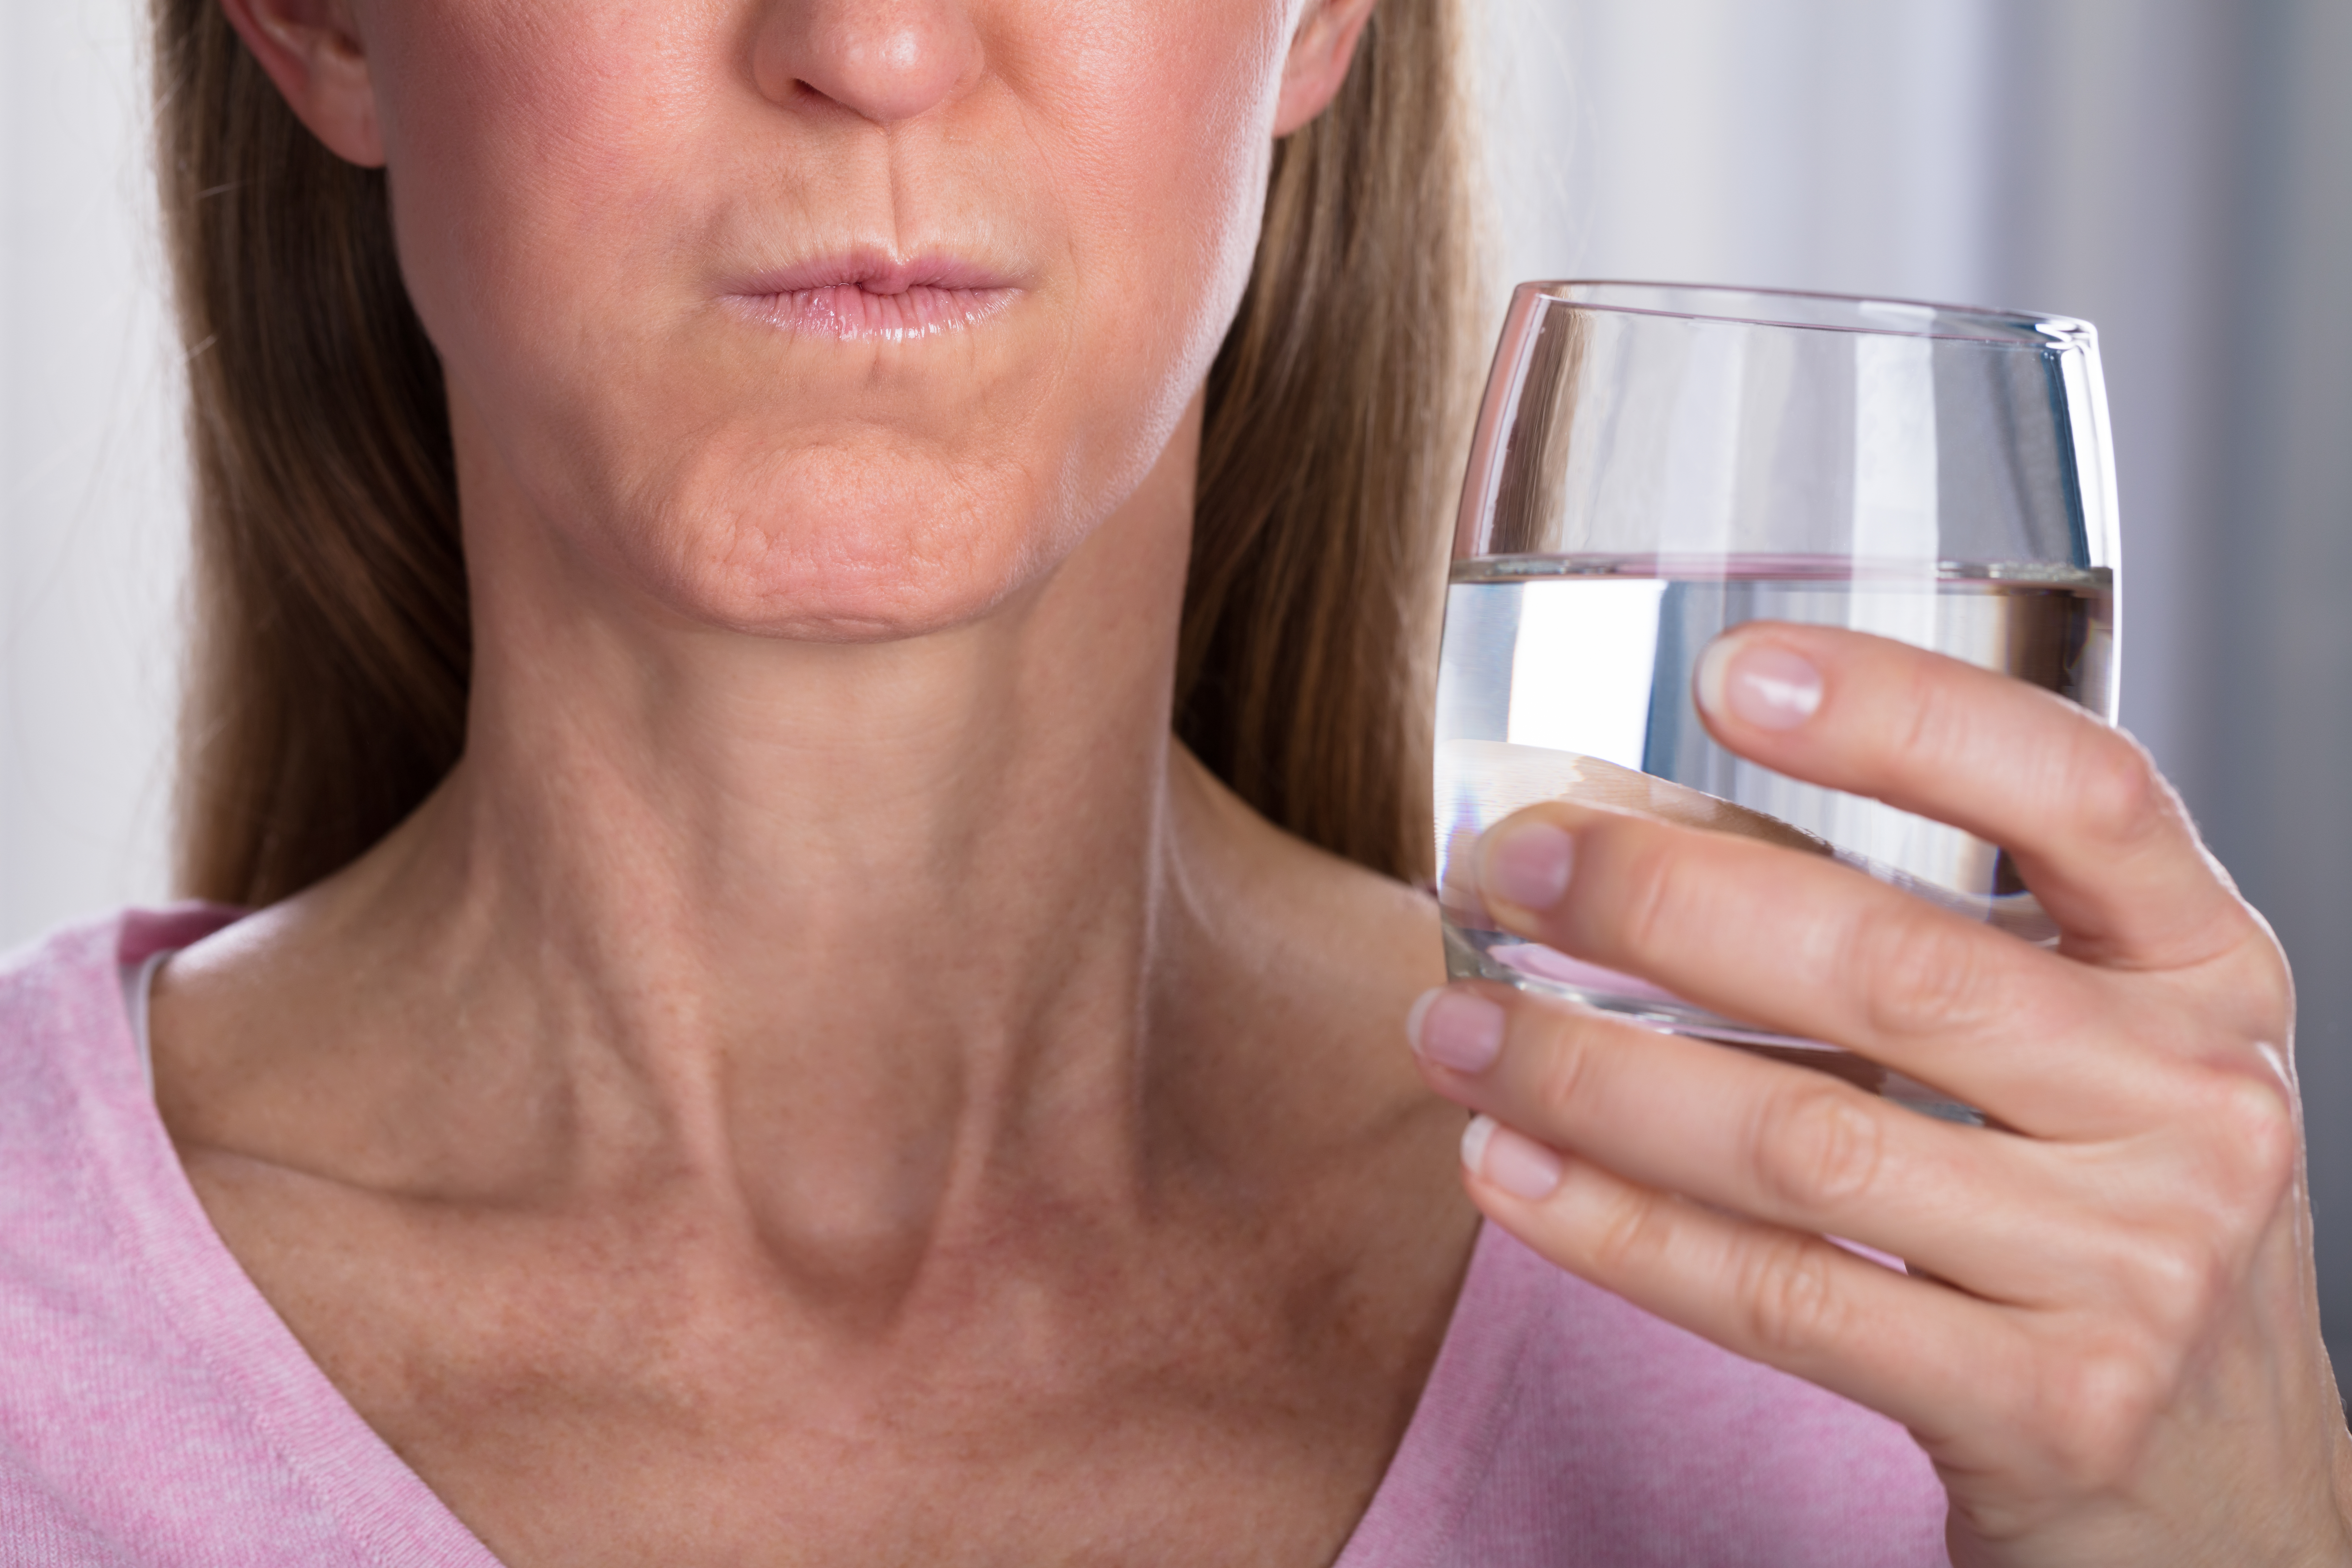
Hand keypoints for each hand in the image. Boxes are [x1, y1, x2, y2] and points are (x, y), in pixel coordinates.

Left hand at [1408, 622, 2351, 1566]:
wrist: (2222, 1474)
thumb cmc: (2108, 1207)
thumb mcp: (2088, 1047)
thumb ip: (1931, 941)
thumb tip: (1640, 835)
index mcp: (2208, 967)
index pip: (2079, 788)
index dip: (1907, 714)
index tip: (1731, 669)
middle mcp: (2193, 1103)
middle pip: (1887, 966)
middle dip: (1658, 904)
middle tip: (1502, 866)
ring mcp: (2134, 1267)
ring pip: (1802, 1139)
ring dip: (1590, 1075)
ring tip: (1450, 1029)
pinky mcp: (2047, 1408)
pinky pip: (1784, 1299)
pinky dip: (1618, 1229)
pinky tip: (1506, 1166)